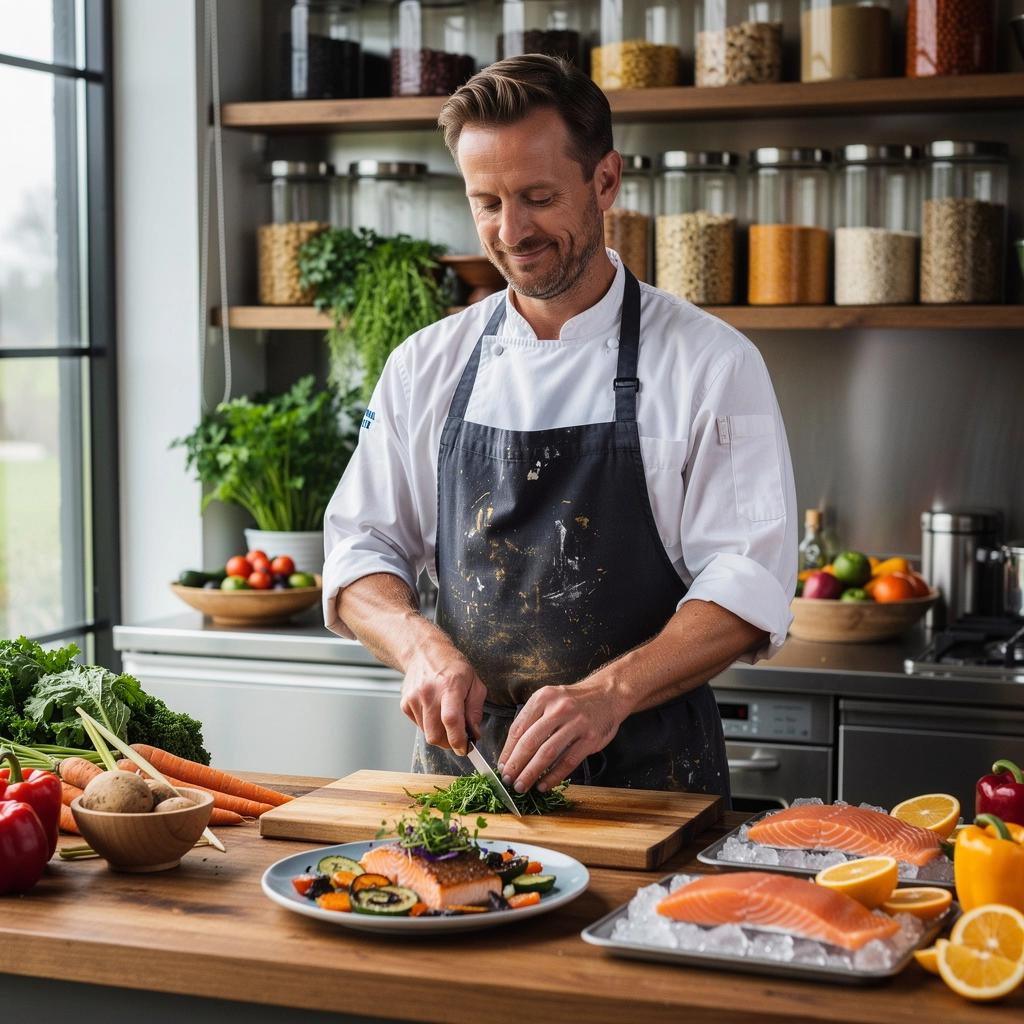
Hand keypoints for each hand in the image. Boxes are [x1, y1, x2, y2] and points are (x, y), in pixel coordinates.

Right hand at [400, 640, 485, 756]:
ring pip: (427, 734)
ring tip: (447, 720)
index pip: (451, 720)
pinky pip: (419, 726)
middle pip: (435, 734)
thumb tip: (474, 734)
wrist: (423, 652)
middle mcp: (428, 692)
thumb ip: (475, 710)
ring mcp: (413, 698)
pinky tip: (434, 712)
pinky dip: (429, 726)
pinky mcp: (404, 704)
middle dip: (449, 743)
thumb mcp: (474, 683)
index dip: (458, 740)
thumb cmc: (452, 666)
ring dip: (440, 734)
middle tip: (458, 738)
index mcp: (449, 685)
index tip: (465, 748)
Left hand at [498, 680, 626, 793]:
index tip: (501, 766)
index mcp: (543, 698)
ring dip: (531, 773)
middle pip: (530, 742)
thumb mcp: (550, 700)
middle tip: (508, 780)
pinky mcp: (590, 738)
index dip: (507, 750)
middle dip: (516, 765)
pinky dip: (553, 776)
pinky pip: (568, 761)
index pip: (518, 728)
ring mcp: (576, 723)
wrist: (607, 695)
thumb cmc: (573, 701)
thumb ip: (532, 720)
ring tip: (522, 786)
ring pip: (547, 753)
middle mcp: (558, 709)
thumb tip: (512, 751)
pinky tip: (544, 785)